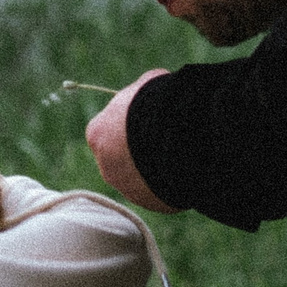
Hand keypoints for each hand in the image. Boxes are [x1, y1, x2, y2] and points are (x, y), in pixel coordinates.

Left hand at [85, 69, 178, 213]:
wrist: (178, 133)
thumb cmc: (158, 102)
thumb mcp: (148, 83)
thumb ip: (141, 91)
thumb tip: (149, 89)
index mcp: (98, 135)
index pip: (106, 132)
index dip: (127, 125)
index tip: (146, 119)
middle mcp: (107, 166)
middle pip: (122, 159)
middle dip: (140, 151)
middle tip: (166, 138)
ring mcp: (129, 188)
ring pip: (142, 178)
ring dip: (156, 168)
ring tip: (181, 152)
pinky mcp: (152, 202)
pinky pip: (161, 193)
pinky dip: (172, 183)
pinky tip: (188, 169)